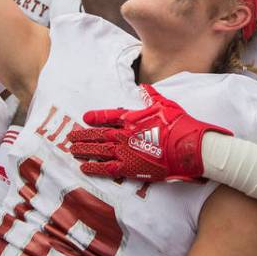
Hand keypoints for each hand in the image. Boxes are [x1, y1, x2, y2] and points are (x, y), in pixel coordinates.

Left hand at [67, 85, 232, 181]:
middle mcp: (124, 134)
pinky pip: (106, 168)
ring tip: (72, 150)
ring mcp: (124, 151)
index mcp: (132, 119)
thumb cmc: (178, 124)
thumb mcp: (165, 104)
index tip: (85, 117)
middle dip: (83, 135)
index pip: (109, 116)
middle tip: (71, 136)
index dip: (96, 117)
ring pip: (97, 150)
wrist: (186, 146)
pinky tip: (83, 167)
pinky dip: (93, 168)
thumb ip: (151, 96)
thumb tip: (144, 87)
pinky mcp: (129, 168)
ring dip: (83, 150)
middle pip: (98, 134)